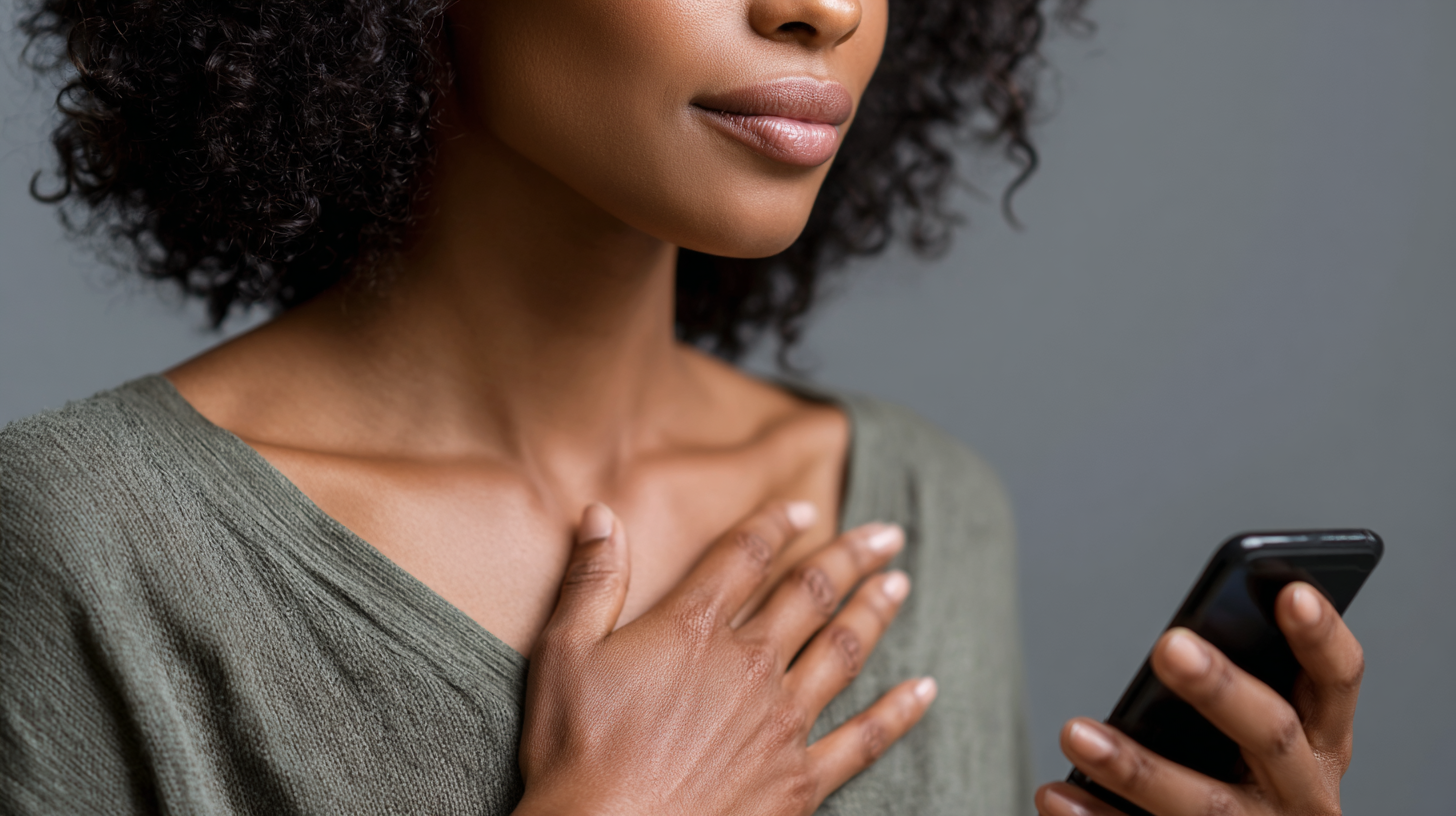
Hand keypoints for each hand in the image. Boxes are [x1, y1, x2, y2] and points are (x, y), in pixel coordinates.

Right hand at [514, 501, 936, 815]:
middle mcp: (749, 664)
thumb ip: (591, 580)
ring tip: (901, 586)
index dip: (775, 525)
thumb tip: (601, 512)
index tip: (800, 508)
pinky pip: (863, 739)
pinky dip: (898, 713)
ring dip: (876, 613)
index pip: (745, 556)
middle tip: (887, 535)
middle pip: (812, 593)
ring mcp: (781, 721)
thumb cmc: (576, 753)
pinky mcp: (799, 779)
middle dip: (852, 556)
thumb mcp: (564, 653)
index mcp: (693, 628)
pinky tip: (924, 690)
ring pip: (843, 651)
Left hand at [1036, 582, 1364, 815]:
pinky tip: (1055, 794)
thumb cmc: (1243, 777)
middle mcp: (1305, 792)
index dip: (1321, 637)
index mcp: (1322, 741)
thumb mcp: (1262, 736)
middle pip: (1273, 734)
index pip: (1338, 680)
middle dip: (1221, 689)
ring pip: (1204, 805)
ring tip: (1074, 733)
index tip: (1291, 591)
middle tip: (1168, 645)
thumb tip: (1175, 640)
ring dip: (1137, 767)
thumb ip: (1237, 687)